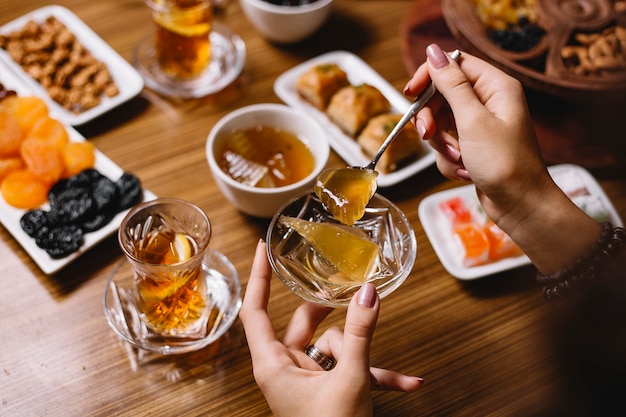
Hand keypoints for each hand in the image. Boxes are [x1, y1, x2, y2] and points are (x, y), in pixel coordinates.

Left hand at [239, 240, 422, 416]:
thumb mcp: (351, 380)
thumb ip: (361, 334)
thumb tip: (368, 293)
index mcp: (273, 365)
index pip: (256, 310)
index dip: (258, 276)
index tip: (263, 248)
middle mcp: (286, 369)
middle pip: (305, 324)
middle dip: (333, 315)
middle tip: (347, 287)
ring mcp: (308, 380)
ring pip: (335, 347)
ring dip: (362, 356)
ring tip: (377, 377)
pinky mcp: (327, 390)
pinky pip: (351, 371)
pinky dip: (376, 376)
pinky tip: (407, 384)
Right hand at [404, 44, 600, 273]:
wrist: (521, 205)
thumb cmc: (506, 164)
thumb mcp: (473, 121)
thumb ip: (452, 85)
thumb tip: (434, 53)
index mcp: (495, 87)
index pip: (454, 65)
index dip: (429, 76)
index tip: (410, 93)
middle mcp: (488, 102)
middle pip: (442, 96)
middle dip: (432, 119)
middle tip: (428, 133)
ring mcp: (480, 126)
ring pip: (440, 123)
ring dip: (442, 144)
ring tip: (459, 158)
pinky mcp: (473, 146)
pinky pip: (446, 144)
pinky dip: (449, 159)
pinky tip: (465, 170)